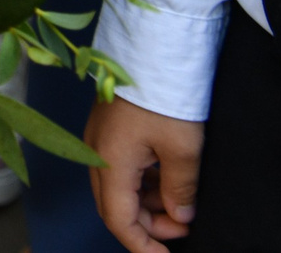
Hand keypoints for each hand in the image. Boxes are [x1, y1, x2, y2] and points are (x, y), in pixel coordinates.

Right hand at [87, 95, 201, 252]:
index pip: (118, 219)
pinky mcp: (109, 129)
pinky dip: (144, 183)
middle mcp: (96, 153)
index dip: (141, 245)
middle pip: (114, 206)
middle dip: (148, 225)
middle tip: (184, 226)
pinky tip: (168, 180)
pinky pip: (122, 168)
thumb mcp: (183, 149)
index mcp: (109, 162)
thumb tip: (181, 215)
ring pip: (118, 188)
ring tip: (181, 203)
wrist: (152, 48)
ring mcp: (100, 139)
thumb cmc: (164, 96)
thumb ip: (180, 190)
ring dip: (147, 204)